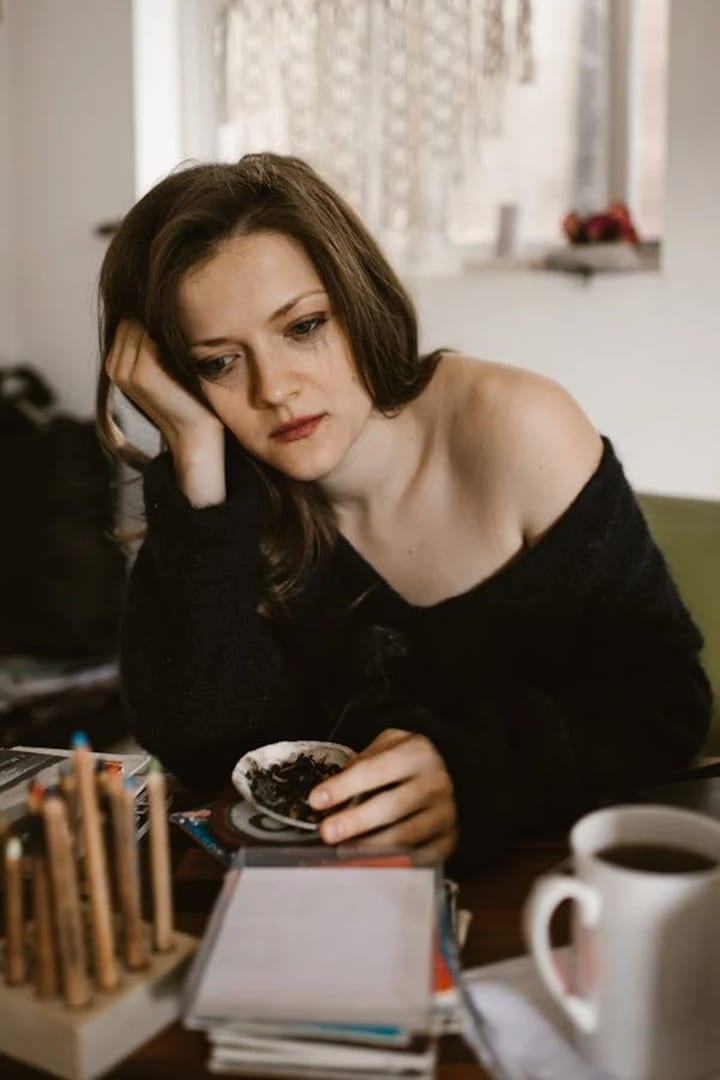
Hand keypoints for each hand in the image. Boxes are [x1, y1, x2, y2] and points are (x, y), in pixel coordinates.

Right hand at [105, 319, 224, 504]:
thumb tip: (154, 303)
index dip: (153, 329)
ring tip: (176, 364)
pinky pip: (150, 337)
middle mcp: (114, 367)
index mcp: (115, 363)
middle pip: (133, 322)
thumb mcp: (163, 363)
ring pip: (140, 327)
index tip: (170, 351)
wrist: (195, 430)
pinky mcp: (140, 373)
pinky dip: (168, 344)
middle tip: (175, 360)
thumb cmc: (186, 395)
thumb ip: (150, 339)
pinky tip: (179, 365)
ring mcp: (124, 371)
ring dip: (162, 337)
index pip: (129, 321)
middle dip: (155, 331)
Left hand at [309, 729, 457, 864]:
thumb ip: (360, 764)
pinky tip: (370, 863)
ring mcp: (445, 813)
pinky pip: (418, 857)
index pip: (375, 770)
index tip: (316, 800)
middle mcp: (436, 783)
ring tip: (343, 851)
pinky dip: (392, 862)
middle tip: (327, 832)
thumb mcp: (387, 747)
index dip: (343, 786)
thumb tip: (329, 793)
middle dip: (355, 821)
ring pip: (405, 836)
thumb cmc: (408, 762)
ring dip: (370, 847)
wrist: (450, 773)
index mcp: (418, 754)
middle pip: (392, 806)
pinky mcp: (448, 840)